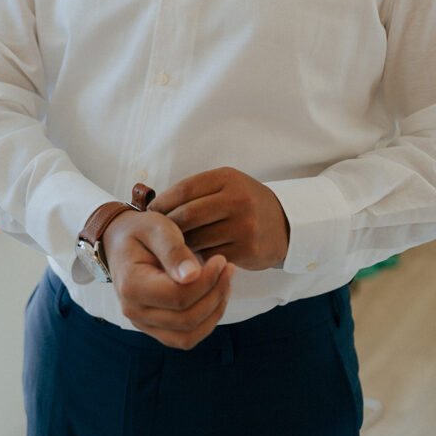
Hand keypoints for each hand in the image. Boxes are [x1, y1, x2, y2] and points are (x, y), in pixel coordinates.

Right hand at [102, 209, 235, 349]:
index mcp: (132, 285)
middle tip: (229, 268)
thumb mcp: (157, 228)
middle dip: (215, 294)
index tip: (221, 259)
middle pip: (186, 319)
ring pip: (187, 335)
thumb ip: (174, 250)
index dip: (207, 282)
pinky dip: (205, 322)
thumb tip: (192, 276)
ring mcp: (143, 323)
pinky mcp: (154, 327)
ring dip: (214, 312)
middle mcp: (134, 310)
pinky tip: (215, 297)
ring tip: (226, 284)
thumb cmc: (141, 230)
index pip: (179, 296)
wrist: (121, 240)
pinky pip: (184, 337)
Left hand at [149, 166, 289, 270]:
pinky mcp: (247, 251)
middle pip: (187, 215)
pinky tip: (193, 256)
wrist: (284, 224)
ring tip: (172, 245)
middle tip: (157, 233)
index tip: (151, 213)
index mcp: (228, 178)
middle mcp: (238, 200)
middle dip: (167, 226)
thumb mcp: (226, 184)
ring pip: (197, 238)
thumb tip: (156, 207)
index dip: (163, 202)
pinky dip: (198, 257)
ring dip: (180, 245)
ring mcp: (244, 226)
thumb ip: (197, 191)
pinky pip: (210, 256)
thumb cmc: (244, 202)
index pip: (184, 189)